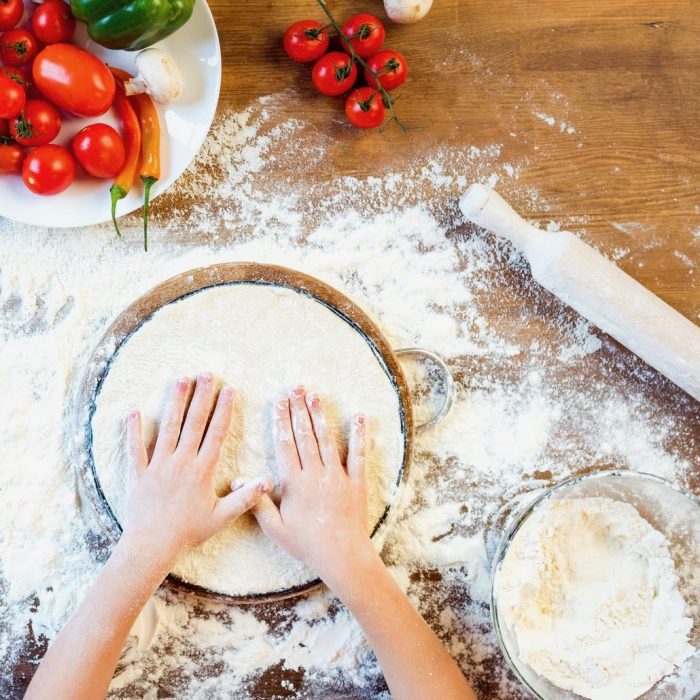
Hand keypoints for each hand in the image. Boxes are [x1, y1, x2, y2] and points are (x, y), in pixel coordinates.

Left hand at [123, 373, 271, 561]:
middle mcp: (182, 461)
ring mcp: (158, 465)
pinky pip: (135, 448)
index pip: (216, 432)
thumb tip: (267, 482)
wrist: (152, 545)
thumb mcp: (222, 517)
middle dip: (201, 396)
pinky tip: (133, 411)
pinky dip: (133, 430)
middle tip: (206, 374)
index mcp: (203, 470)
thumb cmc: (188, 532)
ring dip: (174, 402)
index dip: (224, 409)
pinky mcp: (139, 473)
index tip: (229, 390)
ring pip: (168, 427)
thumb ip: (244, 497)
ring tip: (179, 379)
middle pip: (194, 422)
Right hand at [253, 386, 370, 582]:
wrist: (342, 556)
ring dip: (320, 416)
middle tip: (295, 388)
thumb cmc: (306, 544)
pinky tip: (359, 417)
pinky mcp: (356, 482)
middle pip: (305, 436)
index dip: (281, 421)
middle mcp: (316, 474)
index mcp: (295, 483)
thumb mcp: (276, 529)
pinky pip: (357, 455)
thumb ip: (257, 502)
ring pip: (327, 440)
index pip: (285, 445)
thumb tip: (238, 479)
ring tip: (315, 395)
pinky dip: (359, 436)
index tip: (278, 401)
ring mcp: (337, 476)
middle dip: (298, 410)